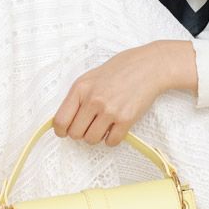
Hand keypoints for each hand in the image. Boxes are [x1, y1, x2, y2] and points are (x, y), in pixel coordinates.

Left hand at [52, 42, 172, 146]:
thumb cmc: (121, 68)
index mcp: (81, 88)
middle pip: (75, 134)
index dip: (61, 130)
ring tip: (105, 123)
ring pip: (92, 140)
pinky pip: (111, 142)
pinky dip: (112, 138)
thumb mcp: (92, 76)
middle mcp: (93, 99)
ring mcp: (110, 110)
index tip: (66, 131)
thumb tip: (66, 118)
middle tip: (91, 124)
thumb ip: (78, 96)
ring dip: (97, 135)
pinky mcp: (126, 119)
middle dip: (81, 132)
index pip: (60, 120)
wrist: (148, 66)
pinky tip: (116, 126)